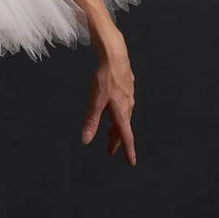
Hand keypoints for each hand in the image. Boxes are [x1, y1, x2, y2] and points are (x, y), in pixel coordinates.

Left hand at [80, 34, 137, 164]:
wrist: (116, 55)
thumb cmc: (106, 77)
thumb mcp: (96, 100)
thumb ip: (91, 120)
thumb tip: (86, 140)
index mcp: (122, 112)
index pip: (126, 136)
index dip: (128, 150)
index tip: (132, 162)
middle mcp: (128, 106)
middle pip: (123, 127)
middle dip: (116, 140)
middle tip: (110, 151)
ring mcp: (128, 96)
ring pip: (123, 116)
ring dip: (117, 127)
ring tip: (110, 133)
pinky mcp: (126, 88)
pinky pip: (123, 105)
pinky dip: (118, 113)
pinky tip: (114, 109)